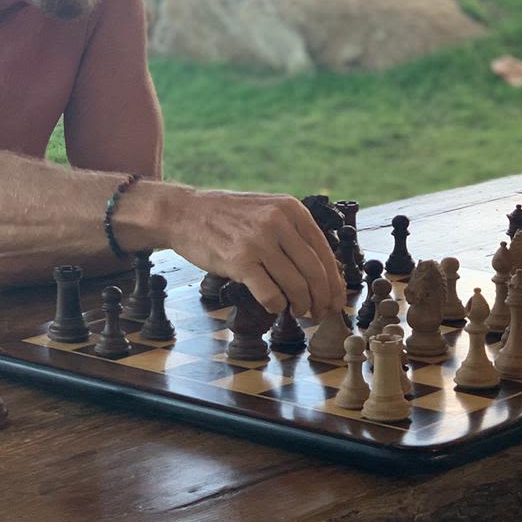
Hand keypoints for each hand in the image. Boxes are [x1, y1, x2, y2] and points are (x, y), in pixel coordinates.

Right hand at [166, 188, 345, 320]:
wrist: (184, 213)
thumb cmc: (228, 217)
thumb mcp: (268, 210)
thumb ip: (294, 233)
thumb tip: (324, 271)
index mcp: (291, 209)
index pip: (324, 251)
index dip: (334, 281)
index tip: (337, 299)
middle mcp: (278, 222)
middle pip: (315, 271)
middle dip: (323, 298)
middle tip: (321, 312)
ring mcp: (258, 242)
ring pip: (296, 285)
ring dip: (302, 305)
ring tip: (300, 311)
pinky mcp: (239, 261)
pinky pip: (270, 294)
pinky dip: (277, 306)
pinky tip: (275, 306)